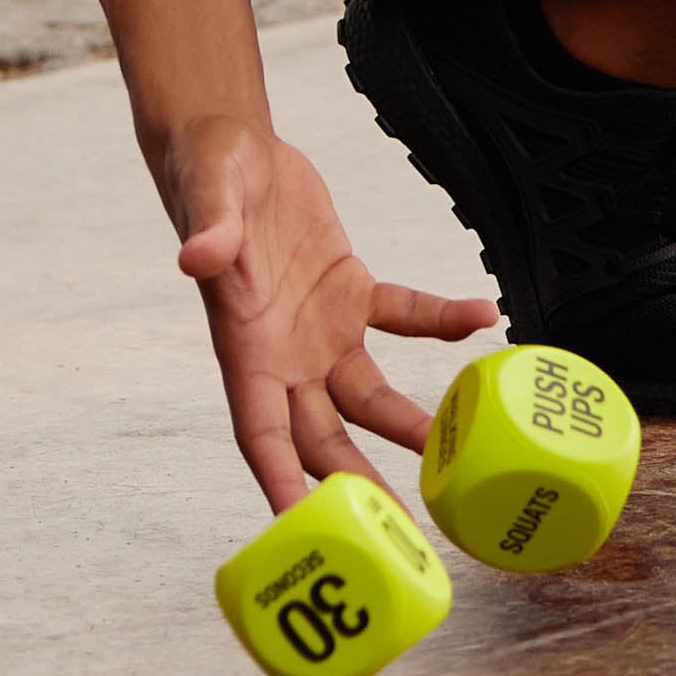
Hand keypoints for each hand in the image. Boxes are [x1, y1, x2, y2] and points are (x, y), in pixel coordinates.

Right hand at [170, 116, 497, 510]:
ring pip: (369, 398)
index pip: (259, 431)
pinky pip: (402, 315)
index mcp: (243, 346)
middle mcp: (284, 354)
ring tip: (455, 455)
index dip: (279, 480)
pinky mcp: (350, 292)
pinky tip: (479, 317)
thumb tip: (196, 258)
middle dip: (358, 483)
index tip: (303, 527)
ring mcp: (321, 329)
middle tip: (400, 529)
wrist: (234, 147)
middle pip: (322, 438)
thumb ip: (210, 233)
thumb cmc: (208, 174)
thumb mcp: (207, 196)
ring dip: (410, 424)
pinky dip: (439, 320)